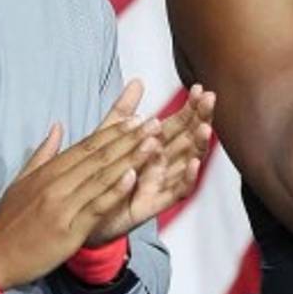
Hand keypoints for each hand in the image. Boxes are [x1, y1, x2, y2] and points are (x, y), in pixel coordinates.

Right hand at [0, 88, 161, 289]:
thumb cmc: (9, 221)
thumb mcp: (21, 181)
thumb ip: (43, 154)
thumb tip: (58, 127)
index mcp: (48, 171)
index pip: (86, 146)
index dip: (113, 132)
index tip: (136, 119)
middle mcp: (57, 184)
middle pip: (99, 157)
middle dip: (129, 139)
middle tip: (154, 124)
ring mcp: (64, 206)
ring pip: (102, 177)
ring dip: (130, 159)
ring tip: (153, 143)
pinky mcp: (69, 230)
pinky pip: (96, 206)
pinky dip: (115, 190)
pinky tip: (133, 177)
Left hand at [86, 82, 215, 244]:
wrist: (82, 212)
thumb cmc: (99, 176)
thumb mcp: (109, 137)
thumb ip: (124, 111)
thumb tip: (138, 81)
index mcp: (155, 147)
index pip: (179, 123)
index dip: (191, 107)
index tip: (200, 88)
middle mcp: (163, 164)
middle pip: (188, 139)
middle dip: (200, 119)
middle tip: (210, 100)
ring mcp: (161, 183)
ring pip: (187, 163)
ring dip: (198, 146)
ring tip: (205, 128)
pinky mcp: (153, 204)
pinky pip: (176, 192)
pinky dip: (186, 179)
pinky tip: (193, 164)